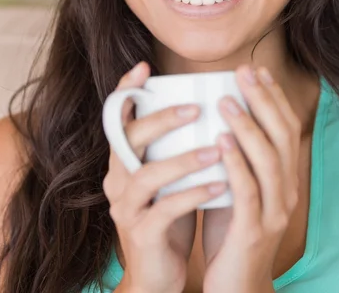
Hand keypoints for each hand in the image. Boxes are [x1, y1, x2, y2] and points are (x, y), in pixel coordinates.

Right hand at [103, 61, 226, 292]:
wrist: (160, 271)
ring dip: (184, 159)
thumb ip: (174, 143)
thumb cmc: (171, 212)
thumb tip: (205, 99)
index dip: (125, 91)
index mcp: (124, 159)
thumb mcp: (169, 173)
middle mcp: (117, 179)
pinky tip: (221, 185)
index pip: (117, 118)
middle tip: (195, 108)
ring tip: (218, 148)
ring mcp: (126, 207)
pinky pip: (165, 210)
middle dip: (161, 119)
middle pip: (128, 140)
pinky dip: (193, 194)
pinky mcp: (141, 233)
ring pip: (147, 175)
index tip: (144, 67)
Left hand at [202, 65, 300, 292]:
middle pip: (281, 137)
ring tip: (226, 99)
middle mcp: (286, 190)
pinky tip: (220, 140)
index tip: (257, 69)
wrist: (235, 286)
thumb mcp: (236, 187)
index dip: (273, 97)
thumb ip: (233, 156)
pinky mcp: (254, 231)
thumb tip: (211, 115)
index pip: (285, 128)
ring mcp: (274, 212)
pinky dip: (235, 162)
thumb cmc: (230, 230)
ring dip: (247, 126)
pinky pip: (247, 191)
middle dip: (263, 100)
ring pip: (267, 160)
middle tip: (244, 72)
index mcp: (284, 177)